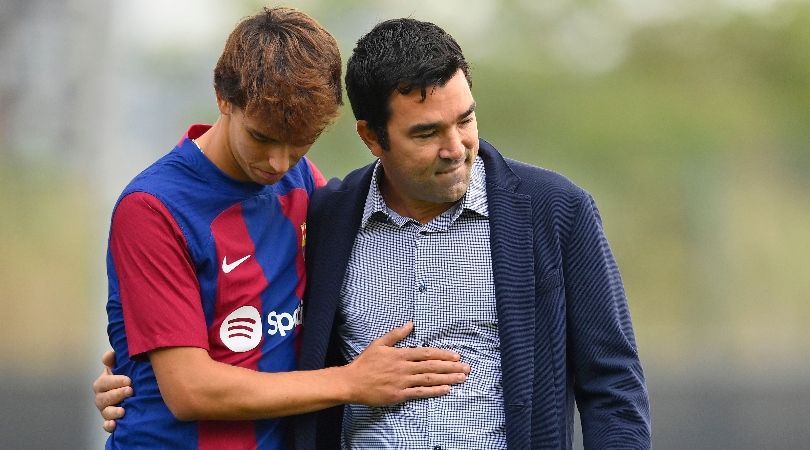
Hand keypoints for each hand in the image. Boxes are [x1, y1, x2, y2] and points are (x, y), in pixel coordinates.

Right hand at [92, 350, 131, 431]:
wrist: (135, 392)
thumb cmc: (126, 377)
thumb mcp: (121, 367)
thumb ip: (114, 360)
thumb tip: (108, 355)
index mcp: (103, 383)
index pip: (103, 382)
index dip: (115, 381)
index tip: (129, 380)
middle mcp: (101, 397)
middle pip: (103, 398)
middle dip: (117, 394)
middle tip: (130, 391)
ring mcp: (105, 410)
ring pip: (105, 412)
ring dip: (113, 411)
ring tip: (123, 410)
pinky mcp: (111, 421)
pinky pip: (106, 425)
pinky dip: (109, 425)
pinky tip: (114, 424)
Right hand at [342, 322, 469, 405]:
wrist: (352, 382)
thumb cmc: (365, 363)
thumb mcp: (379, 344)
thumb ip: (396, 334)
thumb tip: (410, 324)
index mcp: (400, 354)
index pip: (426, 353)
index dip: (443, 354)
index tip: (456, 356)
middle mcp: (404, 368)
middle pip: (432, 366)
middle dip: (451, 367)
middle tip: (467, 368)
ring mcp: (402, 382)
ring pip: (429, 379)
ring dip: (447, 378)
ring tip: (462, 378)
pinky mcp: (399, 395)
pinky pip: (420, 393)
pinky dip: (434, 391)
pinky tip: (446, 389)